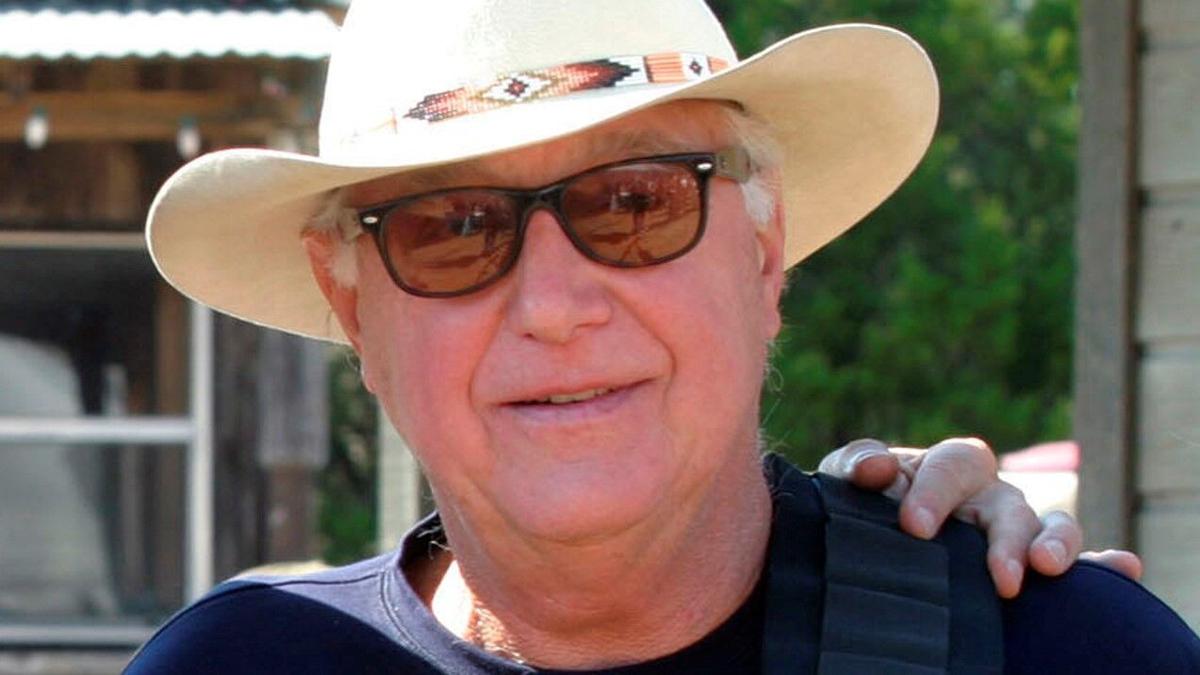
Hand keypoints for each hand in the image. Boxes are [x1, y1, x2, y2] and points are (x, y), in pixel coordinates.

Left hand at [818, 437, 1142, 597]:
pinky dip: (1102, 564)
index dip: (938, 490)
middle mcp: (988, 495)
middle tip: (998, 575)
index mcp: (947, 468)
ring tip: (1047, 570)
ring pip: (1049, 526)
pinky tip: (1120, 568)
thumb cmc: (861, 505)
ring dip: (1054, 544)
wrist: (861, 549)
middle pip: (1009, 502)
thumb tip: (875, 469)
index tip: (914, 526)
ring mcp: (1013, 530)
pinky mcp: (1028, 563)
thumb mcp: (848, 485)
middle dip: (1006, 536)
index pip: (956, 463)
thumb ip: (857, 468)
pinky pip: (1077, 561)